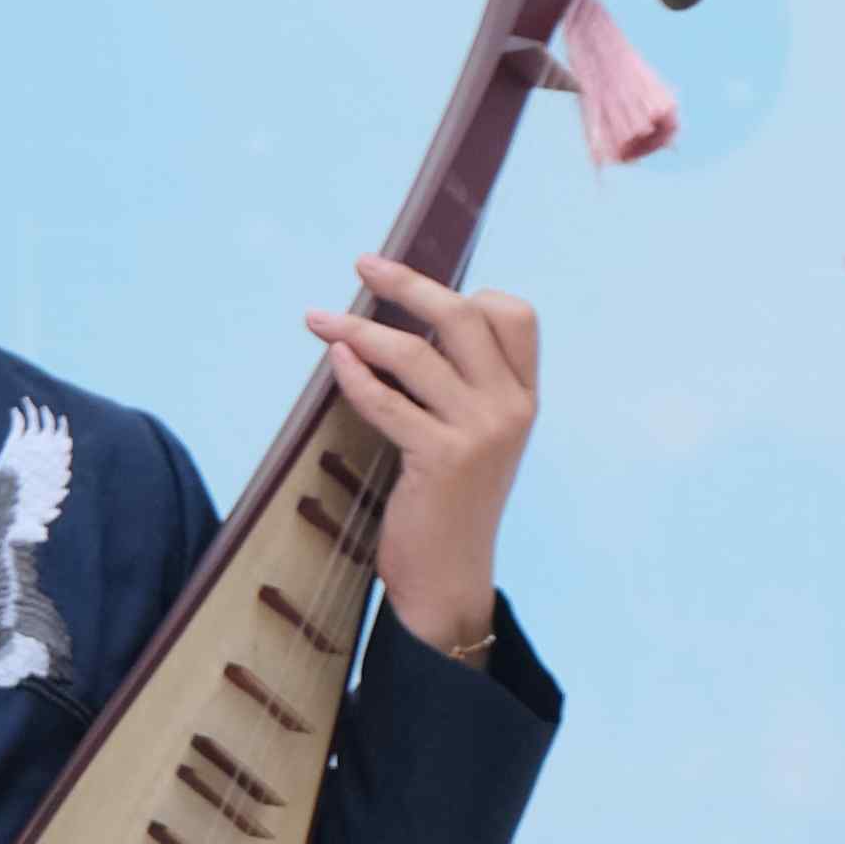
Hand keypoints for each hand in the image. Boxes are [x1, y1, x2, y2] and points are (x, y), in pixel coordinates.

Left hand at [308, 260, 536, 657]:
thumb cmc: (451, 502)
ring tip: (319, 320)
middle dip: (406, 284)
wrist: (450, 577)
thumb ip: (463, 385)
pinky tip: (333, 360)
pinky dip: (353, 373)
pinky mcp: (440, 459)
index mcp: (525, 397)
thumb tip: (410, 318)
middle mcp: (511, 408)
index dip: (469, 293)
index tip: (419, 294)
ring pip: (414, 354)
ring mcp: (479, 433)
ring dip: (357, 329)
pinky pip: (385, 399)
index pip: (515, 315)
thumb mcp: (477, 437)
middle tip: (362, 266)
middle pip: (463, 316)